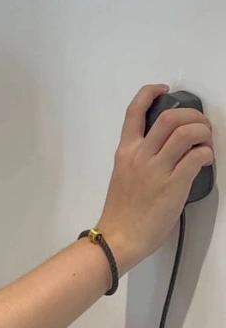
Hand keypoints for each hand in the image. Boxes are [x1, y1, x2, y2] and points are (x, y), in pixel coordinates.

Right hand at [96, 83, 213, 273]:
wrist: (119, 237)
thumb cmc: (120, 213)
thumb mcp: (122, 177)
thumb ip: (139, 160)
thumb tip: (165, 150)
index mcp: (124, 153)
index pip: (134, 111)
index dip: (151, 93)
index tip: (165, 90)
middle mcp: (139, 156)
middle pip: (169, 117)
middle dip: (193, 115)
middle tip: (200, 125)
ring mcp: (156, 169)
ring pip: (187, 132)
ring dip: (204, 132)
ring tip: (206, 142)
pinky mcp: (173, 184)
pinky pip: (198, 156)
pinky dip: (207, 154)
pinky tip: (205, 161)